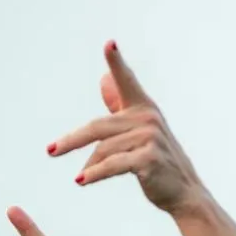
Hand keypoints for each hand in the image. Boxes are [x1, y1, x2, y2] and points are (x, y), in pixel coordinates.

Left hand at [48, 40, 207, 215]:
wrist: (184, 191)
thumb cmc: (157, 161)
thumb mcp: (138, 131)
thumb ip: (119, 106)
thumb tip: (103, 80)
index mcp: (143, 107)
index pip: (127, 81)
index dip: (117, 62)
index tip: (109, 44)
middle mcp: (147, 118)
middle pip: (98, 127)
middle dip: (72, 140)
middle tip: (51, 151)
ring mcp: (150, 137)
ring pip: (104, 150)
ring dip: (90, 166)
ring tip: (82, 177)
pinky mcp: (149, 158)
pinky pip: (112, 165)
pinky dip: (95, 174)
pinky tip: (81, 180)